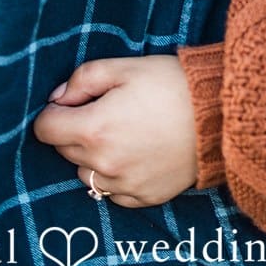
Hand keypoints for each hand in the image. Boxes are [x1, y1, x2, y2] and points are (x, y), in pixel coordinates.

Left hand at [33, 56, 197, 207]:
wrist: (220, 115)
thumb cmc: (171, 84)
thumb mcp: (125, 67)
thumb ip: (82, 79)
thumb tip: (58, 98)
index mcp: (94, 129)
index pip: (45, 129)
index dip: (54, 112)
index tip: (71, 103)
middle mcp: (103, 164)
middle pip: (64, 151)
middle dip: (75, 130)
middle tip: (104, 111)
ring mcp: (123, 185)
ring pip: (86, 174)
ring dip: (92, 156)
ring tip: (123, 133)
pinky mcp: (144, 198)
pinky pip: (112, 192)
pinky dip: (115, 175)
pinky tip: (136, 154)